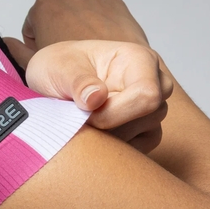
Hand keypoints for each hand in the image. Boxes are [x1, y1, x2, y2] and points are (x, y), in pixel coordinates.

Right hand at [6, 0, 149, 64]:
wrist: (118, 75)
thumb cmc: (75, 70)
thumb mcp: (38, 65)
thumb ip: (17, 51)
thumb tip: (5, 42)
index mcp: (44, 6)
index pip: (33, 25)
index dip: (40, 44)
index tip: (53, 58)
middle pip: (57, 15)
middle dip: (60, 31)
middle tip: (72, 57)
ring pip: (81, 12)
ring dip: (81, 26)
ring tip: (90, 52)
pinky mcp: (115, 3)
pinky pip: (103, 12)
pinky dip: (102, 24)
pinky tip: (104, 44)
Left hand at [25, 40, 173, 153]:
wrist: (54, 83)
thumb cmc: (59, 67)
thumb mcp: (59, 67)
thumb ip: (77, 81)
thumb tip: (97, 97)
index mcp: (139, 59)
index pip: (146, 95)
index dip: (114, 112)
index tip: (84, 111)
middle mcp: (156, 82)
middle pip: (146, 118)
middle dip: (108, 124)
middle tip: (78, 115)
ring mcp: (154, 108)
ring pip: (142, 136)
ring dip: (106, 136)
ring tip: (82, 118)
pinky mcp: (148, 131)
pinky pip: (139, 149)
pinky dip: (112, 147)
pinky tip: (93, 130)